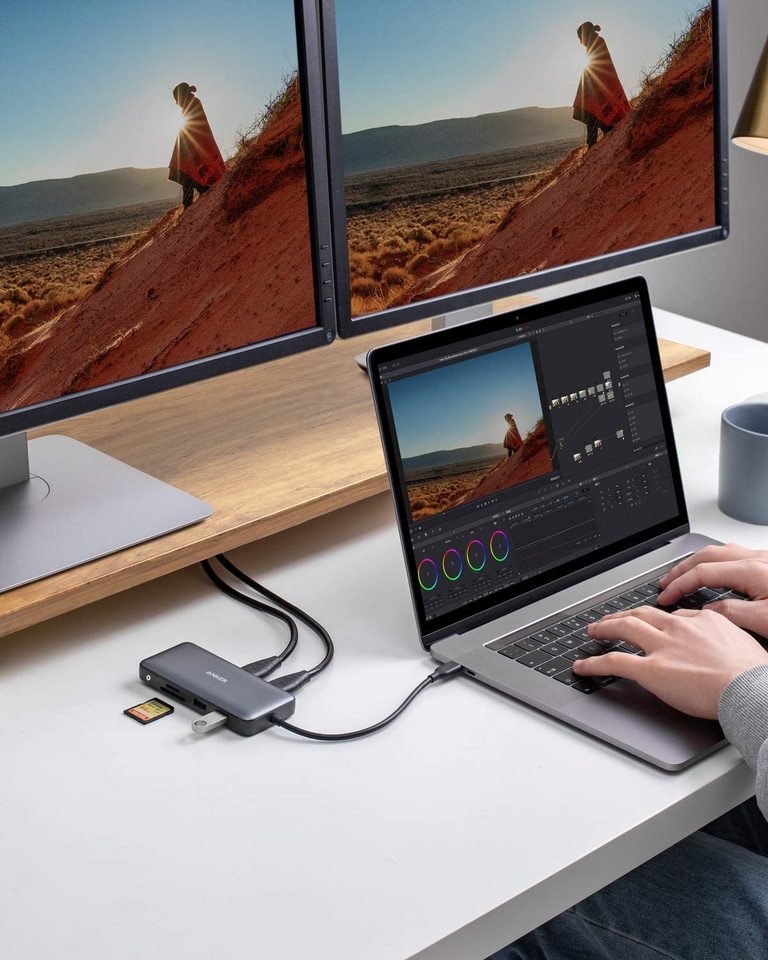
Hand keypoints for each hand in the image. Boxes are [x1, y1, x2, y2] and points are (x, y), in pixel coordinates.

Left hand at [572, 606, 767, 718]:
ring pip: (624, 628)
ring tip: (593, 630)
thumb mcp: (742, 642)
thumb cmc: (752, 673)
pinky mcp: (650, 670)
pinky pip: (614, 662)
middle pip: (642, 614)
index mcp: (700, 621)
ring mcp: (661, 647)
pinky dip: (594, 663)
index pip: (672, 615)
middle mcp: (677, 628)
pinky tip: (583, 666)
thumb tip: (717, 642)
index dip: (658, 619)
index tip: (652, 623)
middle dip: (623, 615)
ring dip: (604, 628)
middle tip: (611, 619)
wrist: (749, 688)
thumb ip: (723, 637)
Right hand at [658, 544, 767, 637]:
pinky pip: (734, 555)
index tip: (665, 597)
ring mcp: (764, 559)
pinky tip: (716, 572)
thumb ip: (732, 612)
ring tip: (685, 575)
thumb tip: (706, 610)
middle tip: (666, 583)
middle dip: (681, 569)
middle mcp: (755, 559)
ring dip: (698, 562)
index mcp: (750, 571)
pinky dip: (715, 562)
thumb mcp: (764, 620)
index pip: (702, 572)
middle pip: (706, 556)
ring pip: (721, 552)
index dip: (679, 584)